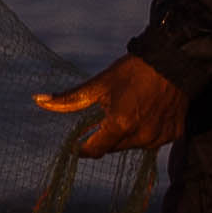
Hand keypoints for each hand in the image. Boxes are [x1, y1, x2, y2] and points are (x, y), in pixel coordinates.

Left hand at [36, 50, 186, 155]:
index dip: (83, 148)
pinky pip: (152, 142)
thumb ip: (69, 99)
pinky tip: (147, 113)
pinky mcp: (173, 135)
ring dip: (126, 135)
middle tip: (109, 114)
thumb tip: (38, 101)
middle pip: (112, 147)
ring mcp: (159, 138)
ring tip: (130, 109)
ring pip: (132, 145)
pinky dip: (146, 132)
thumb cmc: (133, 71)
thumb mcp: (99, 84)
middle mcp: (140, 136)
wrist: (173, 62)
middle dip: (106, 136)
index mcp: (120, 124)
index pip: (94, 150)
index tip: (78, 144)